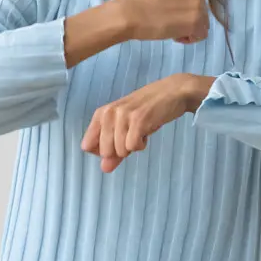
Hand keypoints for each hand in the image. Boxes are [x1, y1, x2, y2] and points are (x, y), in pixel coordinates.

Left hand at [82, 74, 213, 172]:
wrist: (172, 92)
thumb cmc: (147, 111)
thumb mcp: (125, 128)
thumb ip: (113, 150)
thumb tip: (104, 169)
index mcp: (101, 114)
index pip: (87, 145)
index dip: (103, 151)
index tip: (116, 142)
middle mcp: (108, 113)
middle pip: (104, 152)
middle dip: (120, 150)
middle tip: (132, 134)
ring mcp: (123, 115)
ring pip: (120, 151)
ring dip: (133, 146)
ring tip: (141, 130)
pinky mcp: (138, 120)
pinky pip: (133, 146)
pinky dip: (141, 145)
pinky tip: (147, 131)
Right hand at [118, 0, 208, 43]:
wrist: (134, 15)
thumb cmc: (144, 5)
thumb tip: (186, 11)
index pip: (198, 1)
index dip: (187, 11)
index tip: (173, 15)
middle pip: (203, 13)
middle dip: (190, 22)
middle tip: (172, 25)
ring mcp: (199, 6)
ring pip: (203, 25)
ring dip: (189, 31)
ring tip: (173, 31)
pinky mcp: (196, 22)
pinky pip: (201, 35)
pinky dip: (189, 39)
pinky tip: (176, 36)